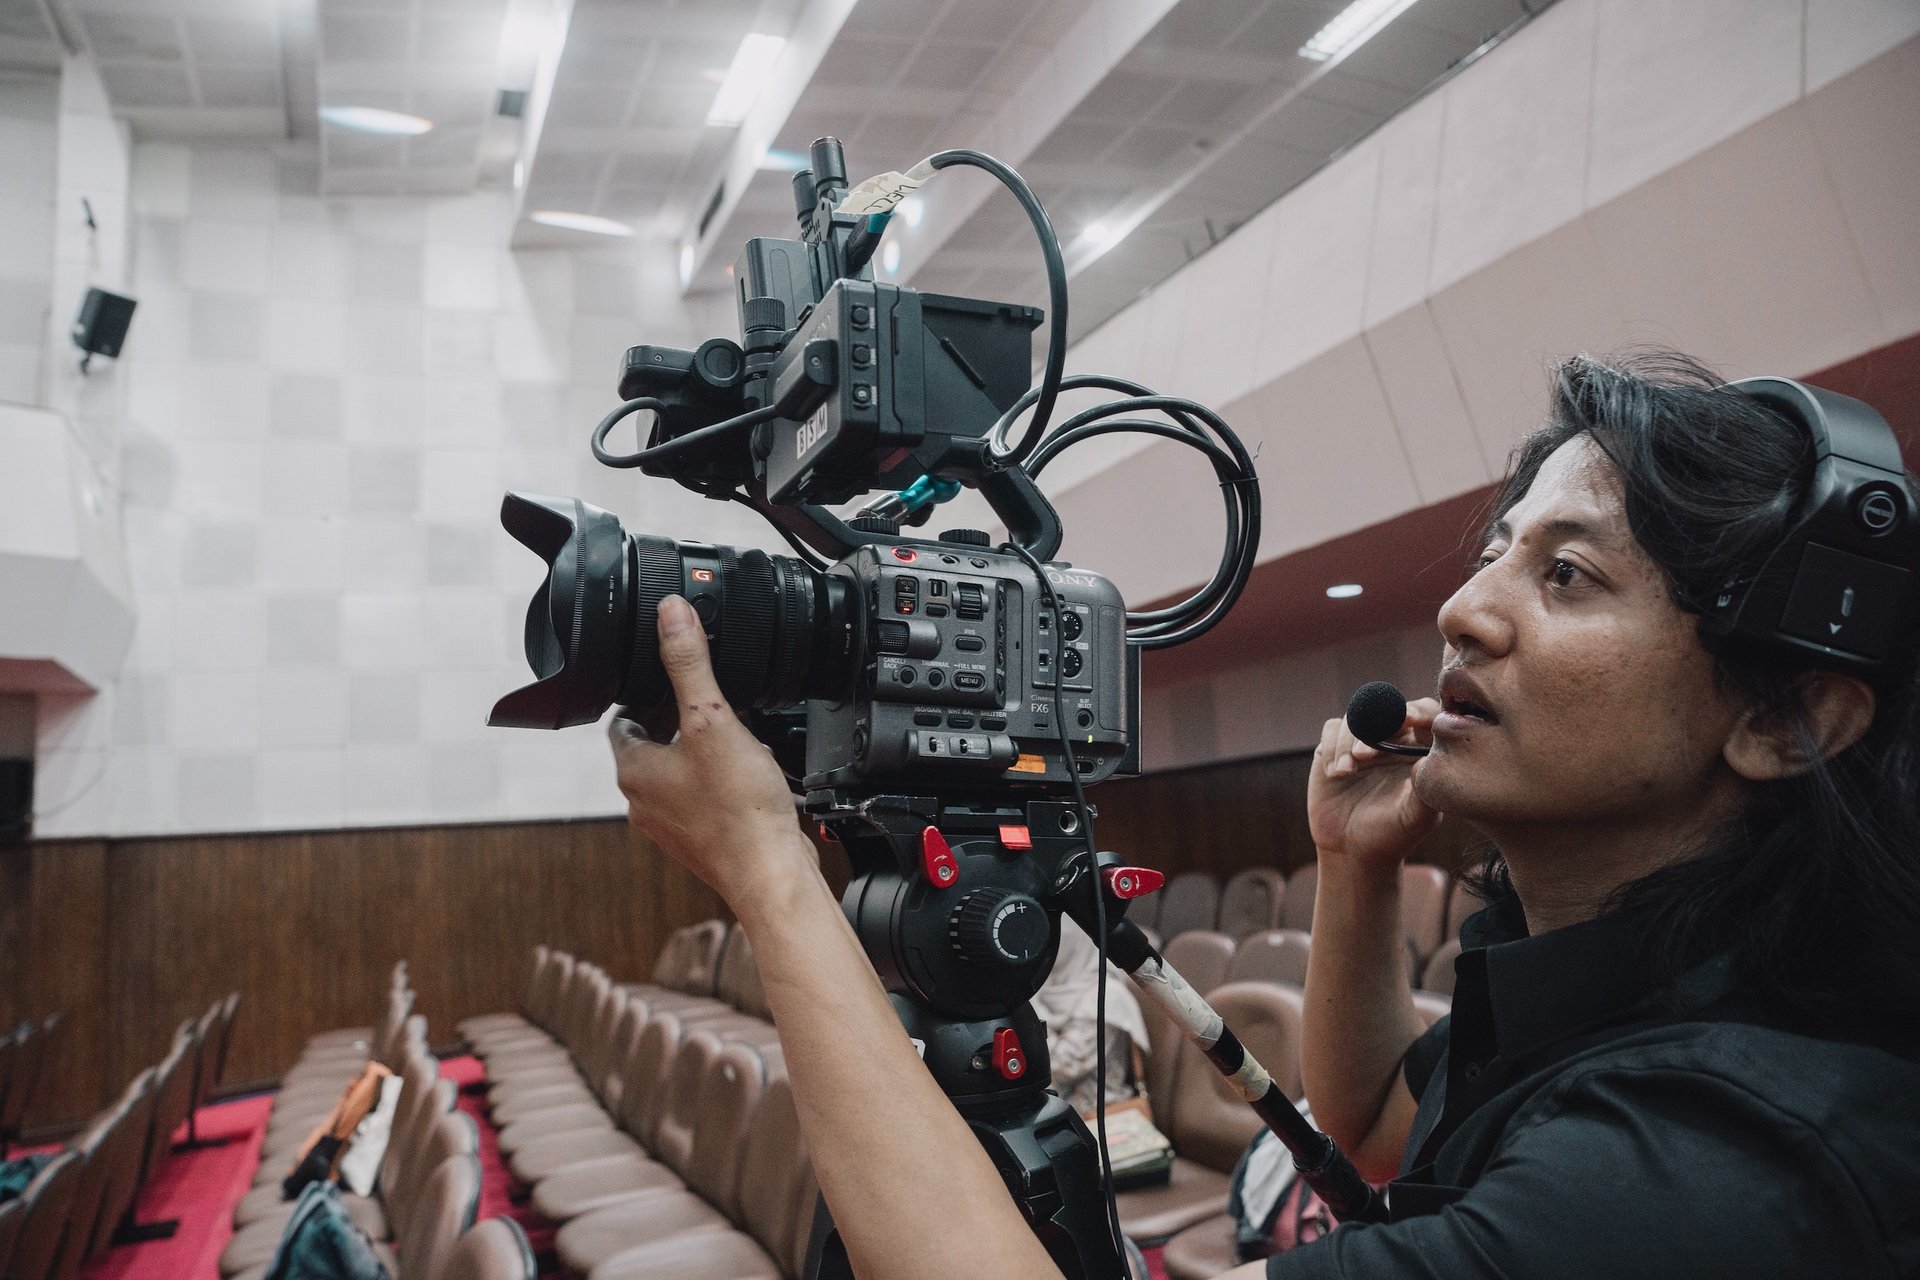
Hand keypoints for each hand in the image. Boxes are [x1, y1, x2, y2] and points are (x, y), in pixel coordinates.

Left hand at [608, 596, 815, 914]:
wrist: (771, 873)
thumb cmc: (739, 810)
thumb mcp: (713, 719)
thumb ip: (690, 663)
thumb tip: (672, 614)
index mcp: (633, 771)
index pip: (621, 720)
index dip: (642, 693)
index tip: (666, 676)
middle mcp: (643, 802)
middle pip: (649, 745)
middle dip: (675, 718)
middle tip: (706, 698)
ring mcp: (671, 825)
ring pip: (676, 772)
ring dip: (698, 750)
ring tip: (732, 733)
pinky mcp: (701, 840)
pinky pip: (701, 797)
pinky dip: (718, 779)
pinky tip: (748, 773)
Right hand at [1307, 697, 1441, 869]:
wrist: (1352, 850)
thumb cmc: (1392, 835)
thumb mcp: (1416, 817)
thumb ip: (1425, 791)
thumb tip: (1425, 760)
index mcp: (1420, 751)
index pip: (1426, 715)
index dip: (1418, 710)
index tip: (1408, 719)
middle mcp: (1393, 741)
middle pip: (1386, 710)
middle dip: (1374, 727)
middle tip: (1364, 756)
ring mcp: (1362, 742)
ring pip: (1356, 718)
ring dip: (1347, 742)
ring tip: (1346, 771)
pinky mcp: (1334, 748)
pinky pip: (1332, 729)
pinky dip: (1331, 747)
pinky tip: (1335, 773)